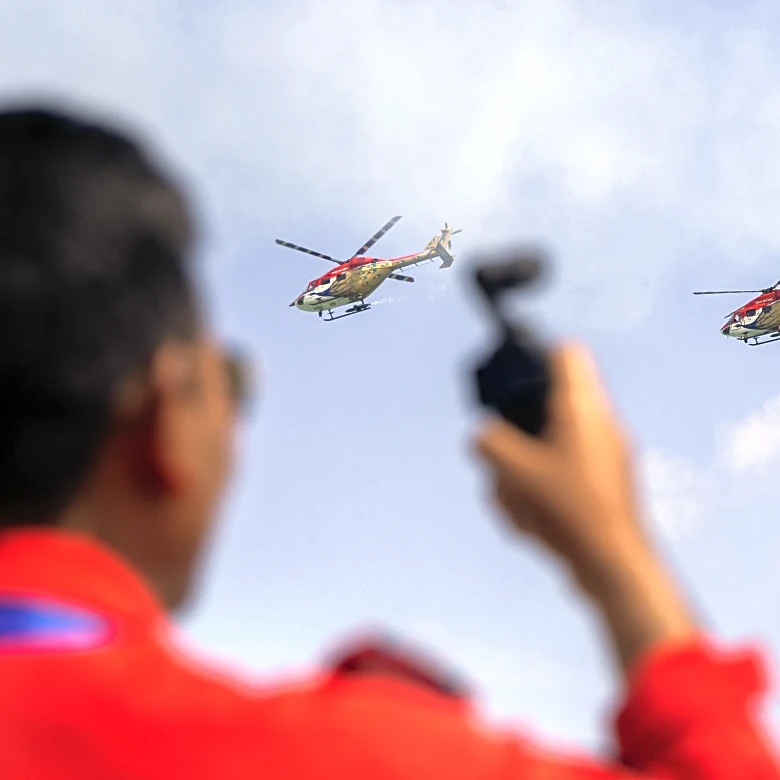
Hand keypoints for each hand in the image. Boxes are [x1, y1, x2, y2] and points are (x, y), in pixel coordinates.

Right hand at [475, 343, 647, 591]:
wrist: (613, 565)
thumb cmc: (571, 511)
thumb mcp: (514, 471)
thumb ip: (489, 443)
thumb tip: (482, 436)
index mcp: (581, 409)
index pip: (563, 355)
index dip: (533, 357)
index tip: (509, 379)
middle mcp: (598, 426)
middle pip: (545, 409)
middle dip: (515, 438)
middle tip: (502, 460)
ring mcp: (603, 458)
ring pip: (547, 450)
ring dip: (523, 474)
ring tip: (516, 503)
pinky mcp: (600, 488)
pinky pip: (559, 480)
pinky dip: (539, 496)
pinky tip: (531, 524)